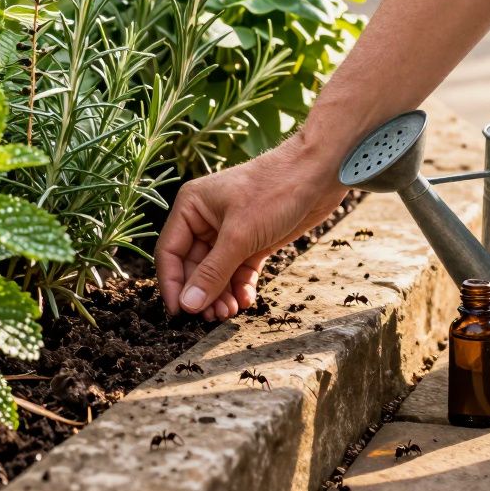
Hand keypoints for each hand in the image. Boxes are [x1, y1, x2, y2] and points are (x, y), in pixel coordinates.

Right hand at [155, 140, 347, 320]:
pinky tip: (246, 299)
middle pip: (193, 266)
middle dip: (202, 292)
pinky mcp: (253, 239)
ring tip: (230, 312)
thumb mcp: (240, 235)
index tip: (181, 314)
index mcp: (191, 207)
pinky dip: (240, 286)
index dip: (172, 285)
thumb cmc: (275, 191)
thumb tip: (188, 305)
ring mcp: (229, 230)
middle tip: (212, 317)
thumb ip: (212, 272)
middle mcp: (205, 219)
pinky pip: (238, 269)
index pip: (169, 252)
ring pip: (216, 271)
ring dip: (221, 293)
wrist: (319, 173)